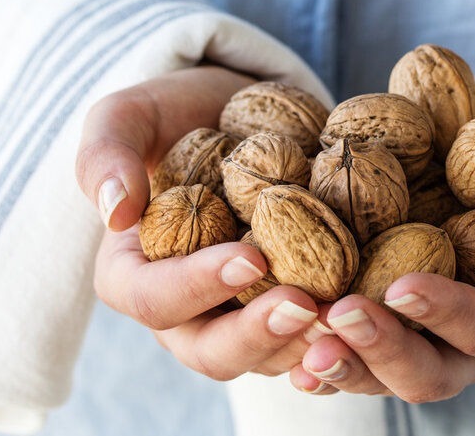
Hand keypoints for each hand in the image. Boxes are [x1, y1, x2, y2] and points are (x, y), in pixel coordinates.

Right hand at [76, 66, 318, 378]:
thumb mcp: (130, 117)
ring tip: (348, 320)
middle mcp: (187, 308)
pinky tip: (368, 324)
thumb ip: (106, 154)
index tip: (249, 257)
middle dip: (257, 335)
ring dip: (305, 347)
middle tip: (305, 306)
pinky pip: (307, 342)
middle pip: (211, 351)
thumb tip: (115, 211)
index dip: (196, 287)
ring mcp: (240, 314)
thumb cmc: (178, 117)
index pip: (152, 298)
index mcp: (137, 273)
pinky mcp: (286, 305)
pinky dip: (337, 343)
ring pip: (266, 357)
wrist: (237, 116)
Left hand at [288, 103, 474, 399]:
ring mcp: (414, 332)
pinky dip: (308, 346)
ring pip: (377, 373)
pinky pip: (342, 346)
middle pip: (429, 373)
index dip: (451, 316)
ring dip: (338, 360)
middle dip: (384, 351)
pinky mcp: (372, 314)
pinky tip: (278, 328)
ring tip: (295, 334)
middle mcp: (462, 338)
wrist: (471, 139)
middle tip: (339, 317)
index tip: (404, 286)